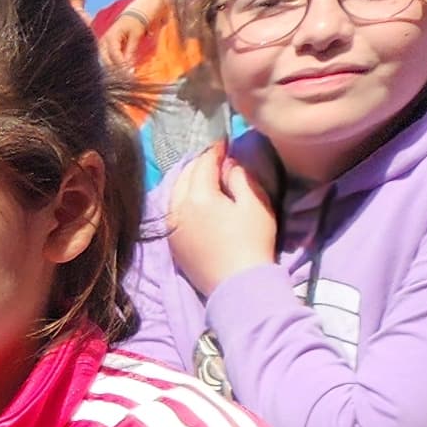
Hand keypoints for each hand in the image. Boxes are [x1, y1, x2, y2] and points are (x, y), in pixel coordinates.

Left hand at [161, 143, 278, 294]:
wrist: (237, 284)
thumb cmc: (252, 241)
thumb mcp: (254, 204)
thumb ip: (239, 178)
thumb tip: (229, 163)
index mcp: (198, 197)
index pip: (203, 164)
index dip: (215, 150)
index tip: (224, 142)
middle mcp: (177, 210)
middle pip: (185, 176)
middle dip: (200, 163)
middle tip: (215, 157)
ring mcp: (171, 227)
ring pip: (175, 193)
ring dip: (188, 180)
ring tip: (205, 175)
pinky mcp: (172, 242)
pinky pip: (172, 211)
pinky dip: (182, 198)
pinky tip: (194, 199)